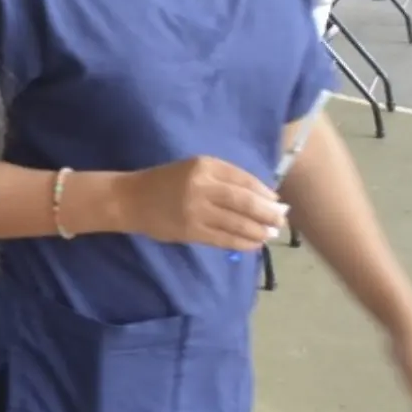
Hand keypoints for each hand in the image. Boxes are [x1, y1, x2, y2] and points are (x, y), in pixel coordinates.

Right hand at [109, 157, 286, 250]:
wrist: (130, 199)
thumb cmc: (166, 181)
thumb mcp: (195, 168)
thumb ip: (224, 178)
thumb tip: (262, 196)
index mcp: (205, 167)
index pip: (243, 180)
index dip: (264, 193)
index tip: (277, 202)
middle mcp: (201, 187)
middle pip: (244, 202)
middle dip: (267, 213)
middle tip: (281, 221)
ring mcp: (195, 211)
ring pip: (236, 223)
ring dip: (258, 230)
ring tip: (270, 235)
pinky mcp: (189, 231)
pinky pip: (222, 238)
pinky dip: (241, 242)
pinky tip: (253, 244)